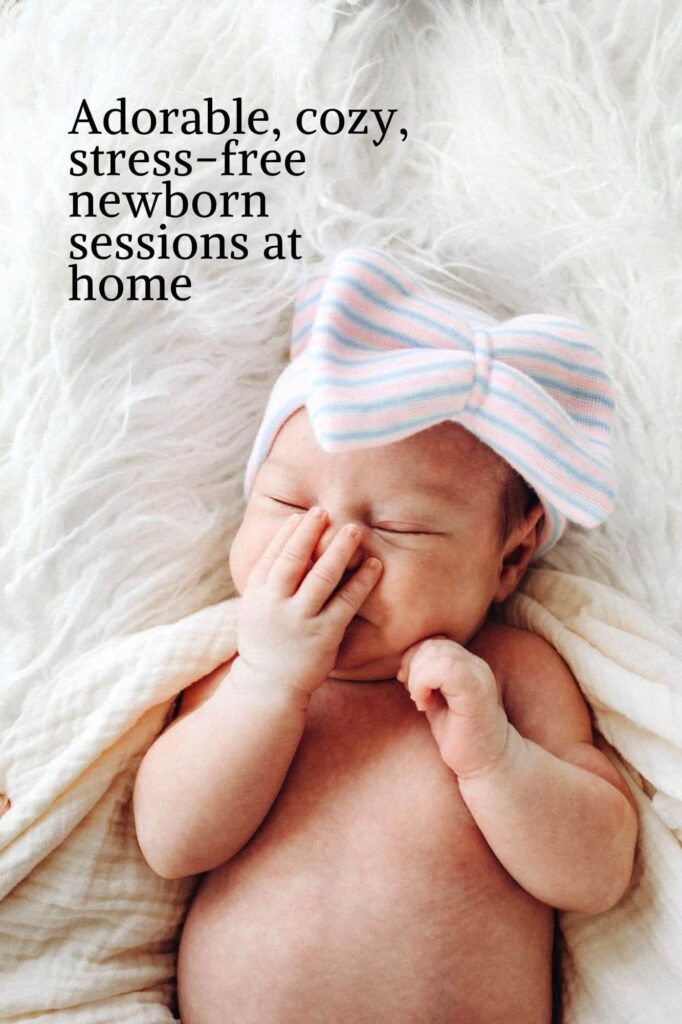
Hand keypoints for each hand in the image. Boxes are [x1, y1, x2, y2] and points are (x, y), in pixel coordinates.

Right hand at [236, 508, 381, 701]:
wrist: (269, 686)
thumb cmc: (265, 641)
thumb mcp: (255, 608)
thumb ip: (268, 579)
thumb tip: (285, 543)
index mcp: (257, 594)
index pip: (273, 556)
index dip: (288, 534)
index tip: (303, 516)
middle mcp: (276, 604)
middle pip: (294, 560)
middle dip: (310, 533)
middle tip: (324, 512)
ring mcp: (301, 619)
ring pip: (323, 576)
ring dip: (340, 549)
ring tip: (354, 529)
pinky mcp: (325, 634)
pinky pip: (347, 602)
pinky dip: (361, 581)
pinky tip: (373, 565)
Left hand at [398, 636, 508, 777]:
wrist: (487, 763)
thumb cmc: (459, 735)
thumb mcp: (437, 698)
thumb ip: (426, 676)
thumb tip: (405, 662)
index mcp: (468, 664)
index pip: (434, 641)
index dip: (415, 658)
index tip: (410, 685)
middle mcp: (476, 665)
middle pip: (432, 644)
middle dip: (414, 668)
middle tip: (417, 696)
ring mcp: (478, 677)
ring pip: (436, 653)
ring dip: (418, 678)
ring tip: (423, 702)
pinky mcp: (476, 692)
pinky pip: (443, 670)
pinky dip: (423, 684)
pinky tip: (426, 705)